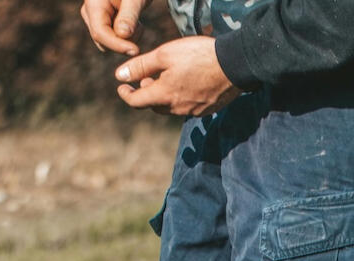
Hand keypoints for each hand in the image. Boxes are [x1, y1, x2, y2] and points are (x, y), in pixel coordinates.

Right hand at [80, 0, 151, 55]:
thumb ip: (129, 15)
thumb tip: (122, 35)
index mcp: (93, 4)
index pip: (100, 33)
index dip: (117, 45)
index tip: (135, 50)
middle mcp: (90, 14)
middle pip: (104, 42)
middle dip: (123, 41)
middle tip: (140, 27)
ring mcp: (96, 20)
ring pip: (110, 44)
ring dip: (127, 39)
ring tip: (138, 21)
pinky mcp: (105, 25)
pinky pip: (116, 41)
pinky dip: (128, 37)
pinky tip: (134, 23)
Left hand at [116, 38, 240, 115]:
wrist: (233, 66)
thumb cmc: (198, 56)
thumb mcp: (165, 54)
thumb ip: (141, 66)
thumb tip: (120, 76)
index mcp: (164, 95)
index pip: (136, 102)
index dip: (126, 95)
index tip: (122, 87)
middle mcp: (176, 108)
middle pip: (153, 106)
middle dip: (146, 93)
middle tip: (147, 78)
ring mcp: (192, 112)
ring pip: (170, 107)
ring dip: (164, 96)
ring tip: (167, 78)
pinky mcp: (205, 111)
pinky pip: (186, 107)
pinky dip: (180, 98)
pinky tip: (186, 84)